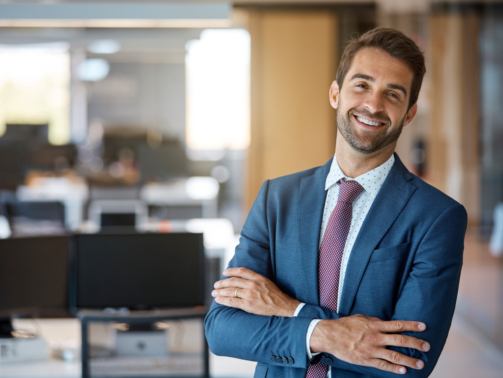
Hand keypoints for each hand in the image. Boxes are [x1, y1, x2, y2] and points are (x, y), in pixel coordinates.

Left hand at [212, 267, 300, 316]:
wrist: (282, 306)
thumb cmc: (275, 295)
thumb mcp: (266, 282)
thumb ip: (255, 279)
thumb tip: (243, 279)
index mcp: (257, 277)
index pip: (241, 271)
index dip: (231, 271)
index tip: (224, 273)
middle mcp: (252, 284)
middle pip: (233, 281)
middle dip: (222, 283)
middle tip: (216, 285)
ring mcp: (249, 294)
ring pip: (230, 291)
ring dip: (220, 292)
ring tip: (214, 292)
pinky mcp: (248, 304)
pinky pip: (232, 301)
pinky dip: (223, 300)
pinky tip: (218, 300)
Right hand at [311, 315, 428, 374]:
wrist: (330, 336)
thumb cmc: (345, 325)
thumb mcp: (361, 318)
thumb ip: (375, 321)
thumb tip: (386, 324)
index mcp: (375, 325)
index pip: (397, 325)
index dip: (411, 326)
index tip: (423, 326)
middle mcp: (375, 337)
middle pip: (400, 341)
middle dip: (416, 344)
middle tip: (427, 346)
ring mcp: (371, 350)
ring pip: (395, 356)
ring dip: (409, 360)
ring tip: (420, 364)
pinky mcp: (366, 360)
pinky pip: (383, 366)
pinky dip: (394, 369)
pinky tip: (403, 371)